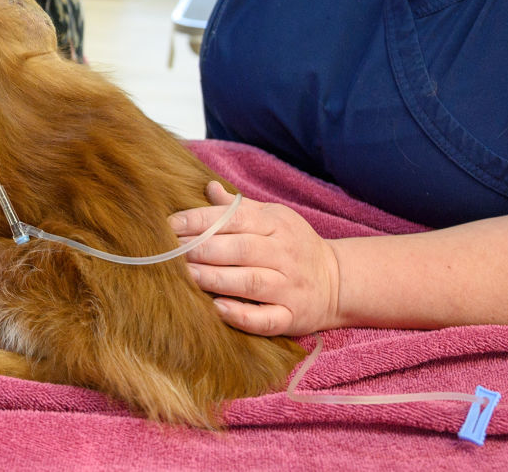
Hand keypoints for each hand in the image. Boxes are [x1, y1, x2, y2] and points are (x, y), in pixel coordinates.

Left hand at [169, 181, 340, 336]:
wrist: (338, 281)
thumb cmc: (294, 245)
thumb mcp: (274, 218)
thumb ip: (240, 208)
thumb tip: (209, 187)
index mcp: (276, 224)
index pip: (235, 218)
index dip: (201, 220)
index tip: (170, 224)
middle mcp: (284, 254)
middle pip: (240, 249)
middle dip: (203, 249)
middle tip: (169, 252)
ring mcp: (289, 287)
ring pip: (250, 282)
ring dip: (216, 279)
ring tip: (186, 276)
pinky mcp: (292, 317)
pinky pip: (266, 319)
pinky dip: (242, 315)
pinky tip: (217, 309)